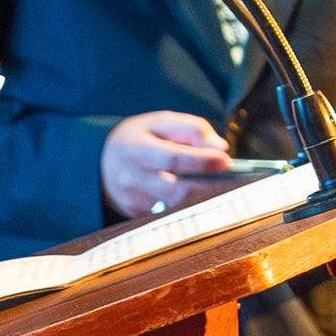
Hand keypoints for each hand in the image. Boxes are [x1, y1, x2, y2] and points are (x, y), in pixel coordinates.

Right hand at [99, 106, 235, 221]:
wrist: (99, 161)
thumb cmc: (138, 138)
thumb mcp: (159, 122)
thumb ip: (191, 128)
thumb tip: (219, 147)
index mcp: (135, 148)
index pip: (172, 158)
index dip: (201, 161)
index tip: (225, 161)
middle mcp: (131, 177)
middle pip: (177, 189)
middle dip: (210, 187)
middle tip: (236, 182)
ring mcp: (133, 199)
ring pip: (176, 206)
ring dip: (204, 200)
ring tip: (226, 191)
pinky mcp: (137, 214)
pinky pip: (169, 213)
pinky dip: (190, 207)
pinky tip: (206, 200)